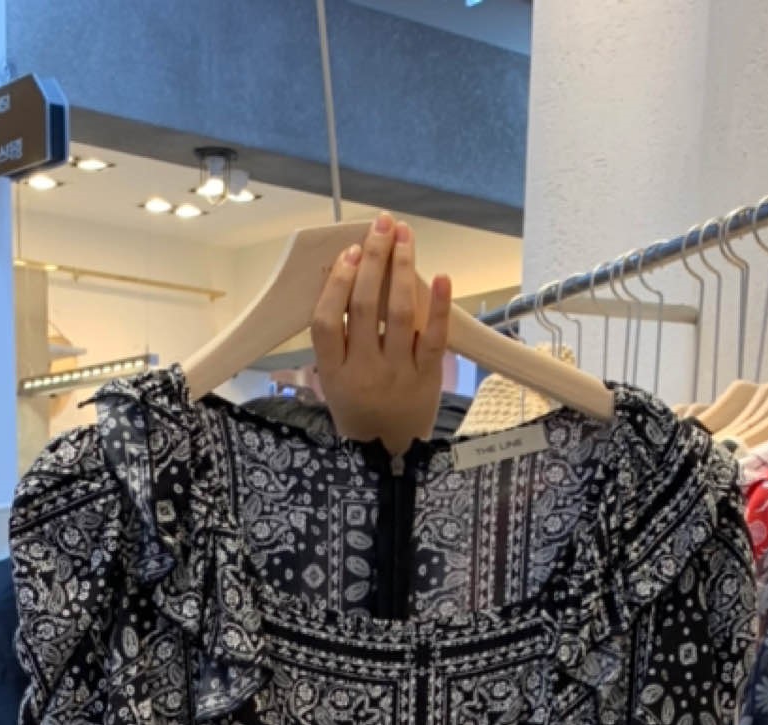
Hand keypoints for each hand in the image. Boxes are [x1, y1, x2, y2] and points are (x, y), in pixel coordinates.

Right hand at [311, 215, 452, 456]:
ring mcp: (397, 375)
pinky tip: (440, 276)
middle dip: (374, 260)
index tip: (350, 253)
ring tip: (404, 236)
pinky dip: (438, 306)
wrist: (388, 455)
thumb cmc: (359, 408)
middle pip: (364, 307)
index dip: (337, 283)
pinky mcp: (427, 378)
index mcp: (333, 373)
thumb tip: (349, 274)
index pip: (326, 321)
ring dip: (402, 269)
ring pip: (397, 314)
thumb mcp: (334, 381)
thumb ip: (338, 339)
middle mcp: (363, 372)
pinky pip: (433, 338)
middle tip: (382, 226)